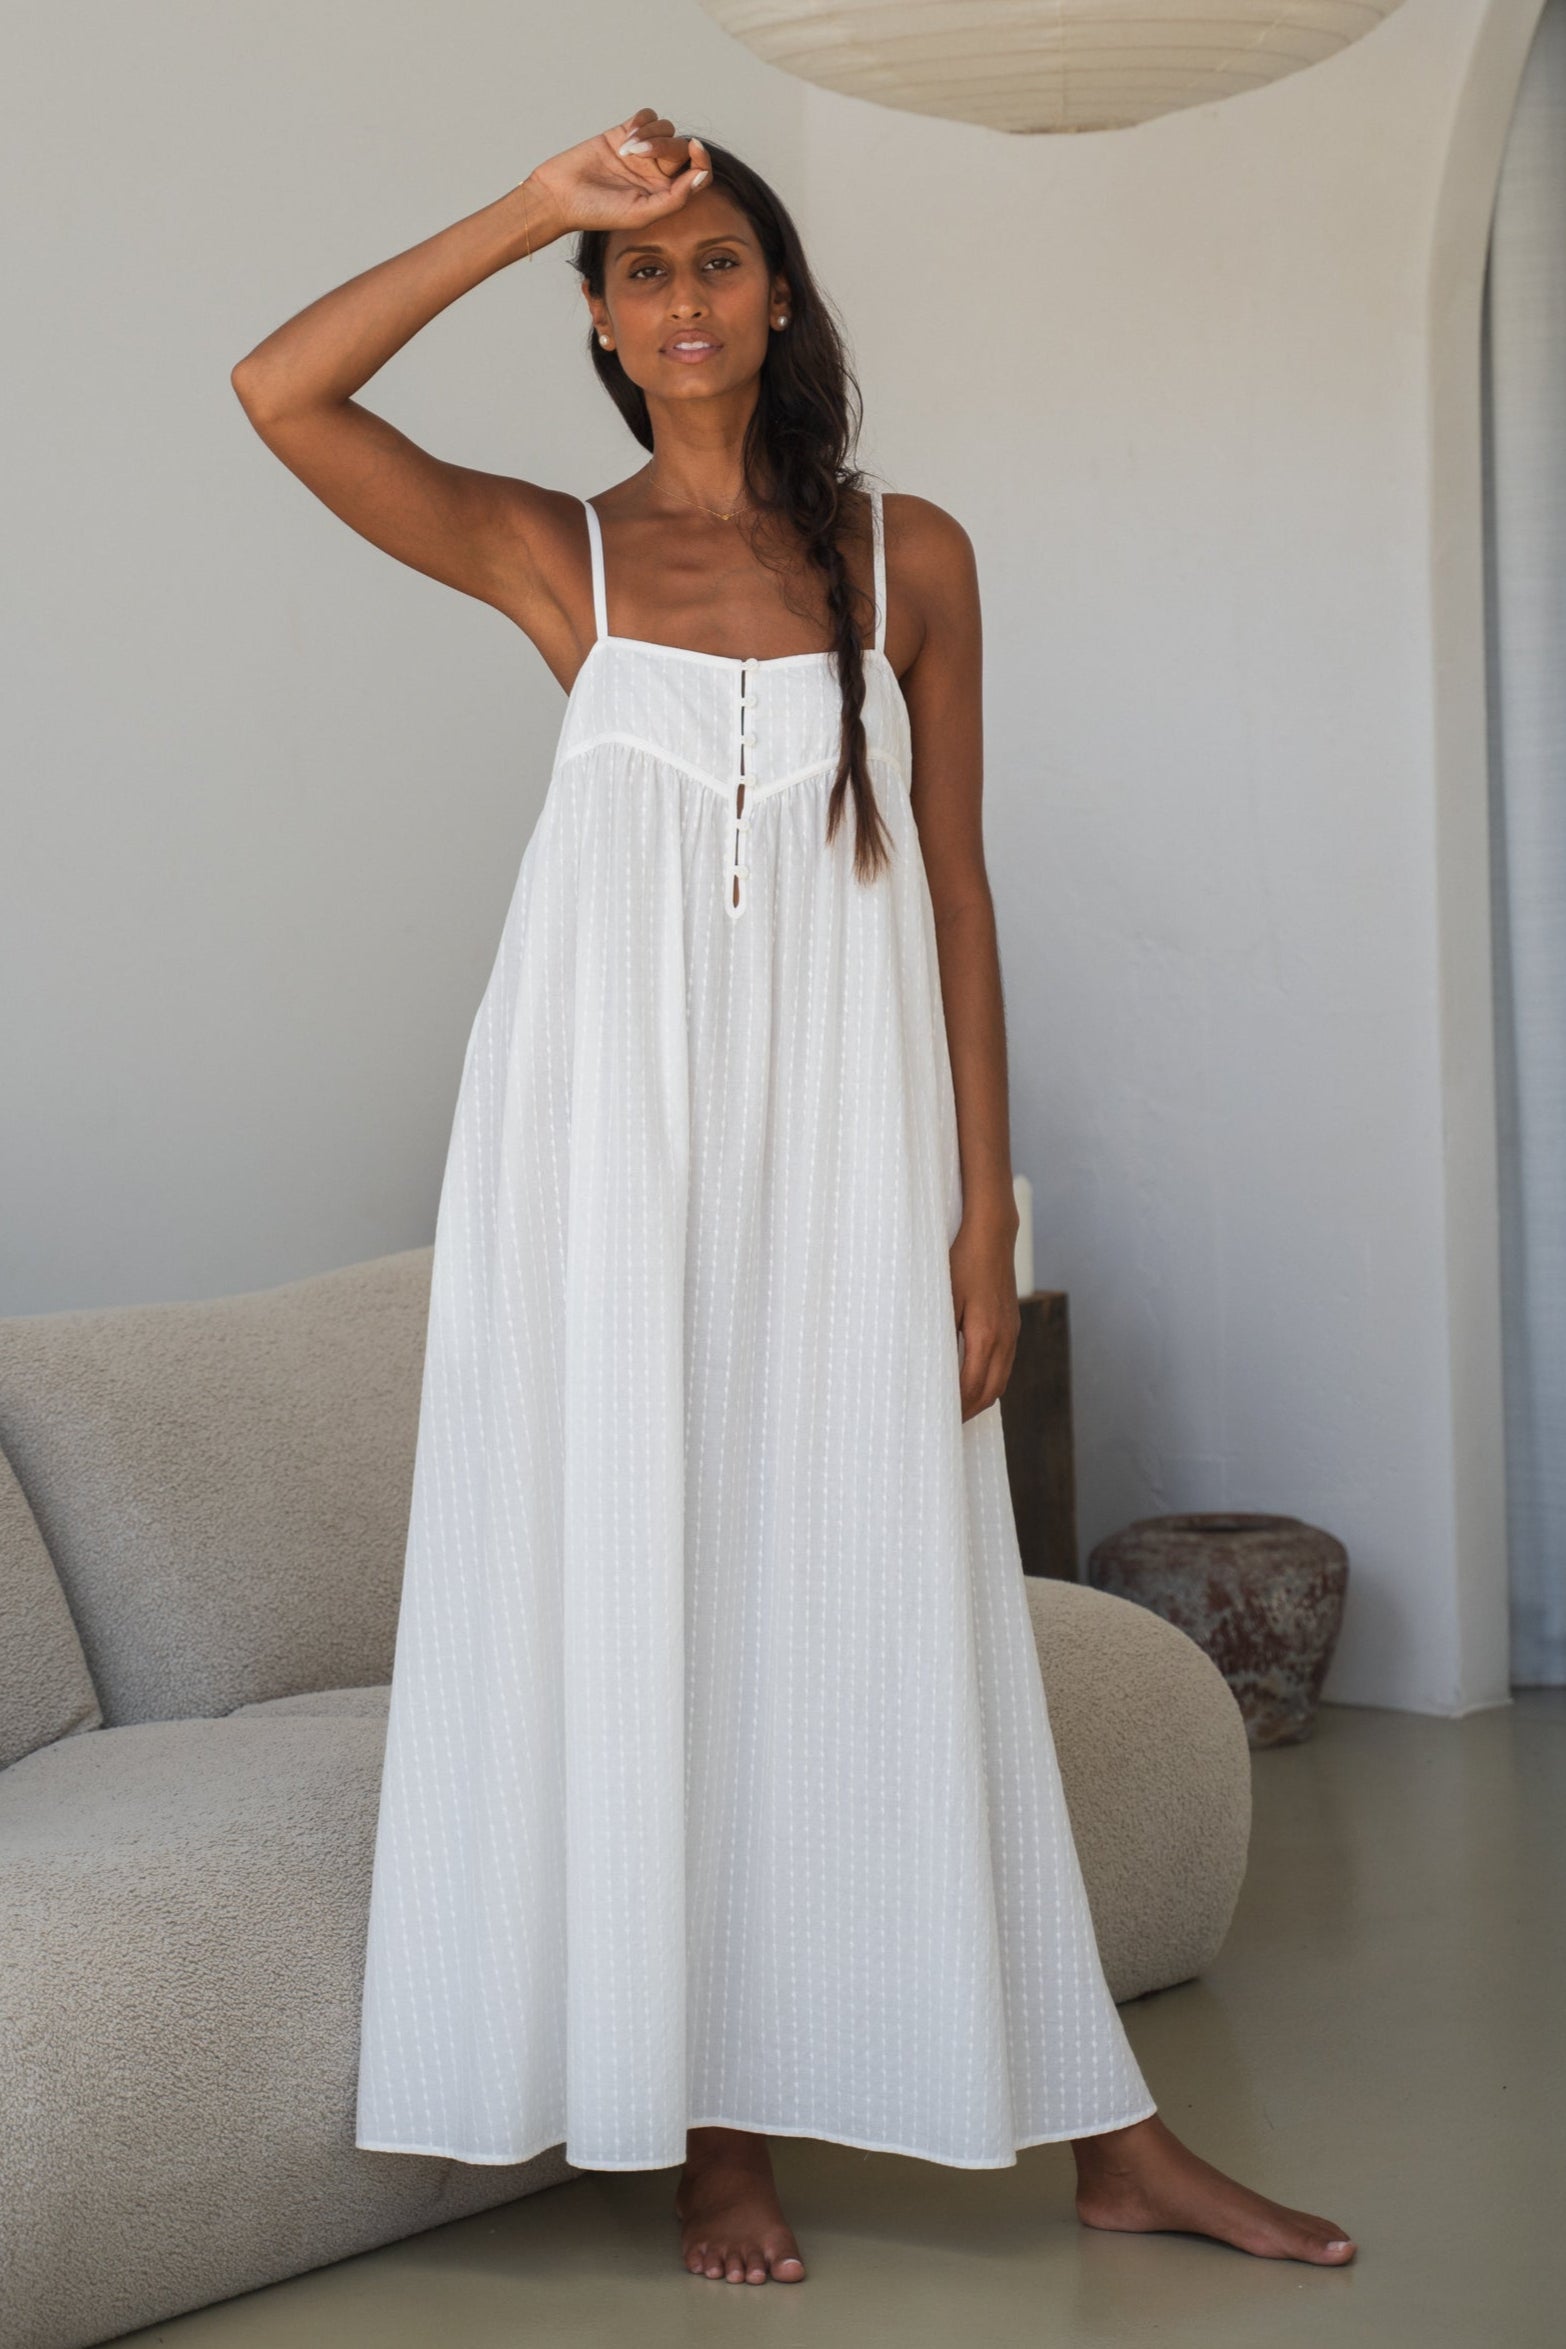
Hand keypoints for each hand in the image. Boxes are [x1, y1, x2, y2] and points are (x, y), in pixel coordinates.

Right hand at [522, 108, 708, 245]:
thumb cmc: (598, 212)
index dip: (702, 159)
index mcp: (666, 195)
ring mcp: (642, 153)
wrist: (560, 195)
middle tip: (637, 153)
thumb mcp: (641, 213)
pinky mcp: (624, 134)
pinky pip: (648, 116)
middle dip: (663, 145)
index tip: (694, 148)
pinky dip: (642, 121)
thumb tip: (701, 176)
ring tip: (626, 150)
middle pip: (680, 147)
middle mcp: (657, 173)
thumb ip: (675, 198)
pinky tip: (627, 136)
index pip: (698, 173)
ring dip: (650, 133)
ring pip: (666, 128)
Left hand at [950, 1215, 1021, 1421]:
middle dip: (969, 1411)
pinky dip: (991, 1381)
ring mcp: (1011, 1332)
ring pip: (1001, 1380)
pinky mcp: (1012, 1324)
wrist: (991, 1236)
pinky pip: (1005, 1364)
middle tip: (946, 1424)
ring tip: (959, 1409)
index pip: (972, 1387)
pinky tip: (975, 1380)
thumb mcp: (943, 1297)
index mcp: (985, 1335)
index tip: (939, 1420)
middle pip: (990, 1391)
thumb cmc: (962, 1262)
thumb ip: (941, 1334)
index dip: (957, 1408)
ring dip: (982, 1398)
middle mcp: (1004, 1338)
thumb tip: (931, 1366)